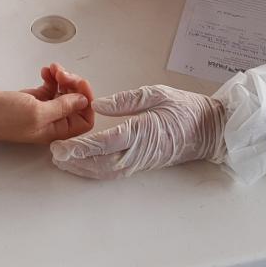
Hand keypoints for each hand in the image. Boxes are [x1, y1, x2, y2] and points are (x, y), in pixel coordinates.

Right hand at [0, 63, 93, 143]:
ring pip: (65, 91)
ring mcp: (44, 109)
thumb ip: (63, 107)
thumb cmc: (4, 118)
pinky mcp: (35, 98)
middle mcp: (53, 121)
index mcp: (57, 130)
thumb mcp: (37, 112)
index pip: (85, 118)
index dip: (86, 101)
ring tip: (53, 69)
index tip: (79, 85)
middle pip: (76, 102)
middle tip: (62, 74)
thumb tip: (84, 101)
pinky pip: (52, 86)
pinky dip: (51, 77)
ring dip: (62, 77)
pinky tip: (45, 71)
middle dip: (73, 84)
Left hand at [51, 85, 225, 179]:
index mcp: (142, 131)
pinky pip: (116, 171)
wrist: (211, 130)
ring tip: (63, 163)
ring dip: (83, 169)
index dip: (81, 147)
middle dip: (76, 161)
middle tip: (54, 156)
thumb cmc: (186, 109)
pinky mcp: (143, 164)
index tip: (61, 147)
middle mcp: (140, 151)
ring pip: (107, 171)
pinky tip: (85, 168)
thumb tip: (101, 105)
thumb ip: (127, 100)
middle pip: (101, 162)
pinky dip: (97, 172)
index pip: (105, 142)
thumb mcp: (157, 94)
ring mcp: (141, 161)